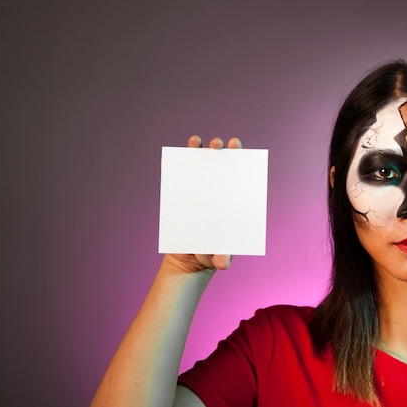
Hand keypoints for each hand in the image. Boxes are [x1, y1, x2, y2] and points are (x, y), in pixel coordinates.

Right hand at [164, 135, 242, 273]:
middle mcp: (216, 187)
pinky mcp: (179, 193)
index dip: (238, 155)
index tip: (236, 145)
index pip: (237, 171)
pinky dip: (170, 166)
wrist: (191, 258)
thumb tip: (223, 263)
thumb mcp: (218, 257)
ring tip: (195, 142)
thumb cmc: (212, 253)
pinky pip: (174, 176)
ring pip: (197, 163)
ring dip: (196, 148)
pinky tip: (169, 161)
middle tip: (217, 144)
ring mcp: (197, 188)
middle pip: (219, 161)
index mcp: (231, 197)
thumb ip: (222, 258)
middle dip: (218, 148)